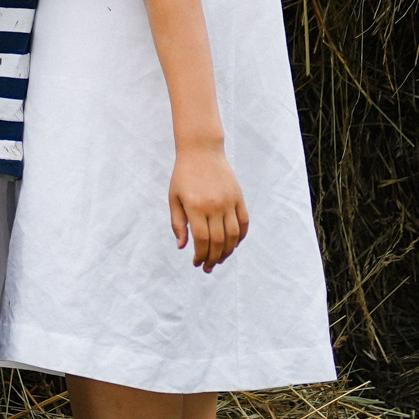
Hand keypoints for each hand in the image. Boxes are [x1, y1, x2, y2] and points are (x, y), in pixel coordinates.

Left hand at [170, 145, 248, 271]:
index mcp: (195, 207)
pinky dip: (241, 237)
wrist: (201, 150)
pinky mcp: (239, 197)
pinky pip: (244, 222)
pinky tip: (233, 244)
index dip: (200, 255)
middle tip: (209, 267)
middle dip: (214, 258)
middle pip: (219, 242)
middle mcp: (214, 206)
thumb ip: (177, 223)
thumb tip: (182, 247)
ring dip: (228, 251)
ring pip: (233, 235)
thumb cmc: (183, 175)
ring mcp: (229, 202)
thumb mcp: (174, 198)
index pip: (202, 240)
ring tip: (220, 259)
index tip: (197, 263)